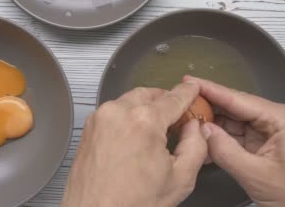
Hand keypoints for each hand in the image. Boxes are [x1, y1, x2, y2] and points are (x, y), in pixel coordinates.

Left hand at [62, 83, 207, 206]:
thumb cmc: (130, 203)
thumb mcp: (180, 179)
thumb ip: (196, 146)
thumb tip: (196, 128)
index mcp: (144, 121)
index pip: (174, 98)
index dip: (188, 93)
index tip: (193, 90)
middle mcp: (118, 112)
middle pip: (150, 94)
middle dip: (165, 101)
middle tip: (177, 116)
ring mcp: (100, 118)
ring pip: (129, 101)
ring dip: (145, 108)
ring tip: (156, 131)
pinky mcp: (89, 128)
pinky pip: (113, 112)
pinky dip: (127, 117)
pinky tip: (135, 137)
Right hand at [184, 76, 284, 206]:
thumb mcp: (257, 175)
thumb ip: (225, 151)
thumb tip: (201, 130)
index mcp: (282, 118)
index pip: (238, 98)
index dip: (211, 89)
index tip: (188, 79)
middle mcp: (278, 119)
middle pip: (235, 108)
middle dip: (208, 107)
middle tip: (180, 103)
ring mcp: (273, 132)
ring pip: (235, 123)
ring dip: (213, 126)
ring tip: (185, 122)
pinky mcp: (268, 145)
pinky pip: (240, 137)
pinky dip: (222, 141)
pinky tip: (202, 142)